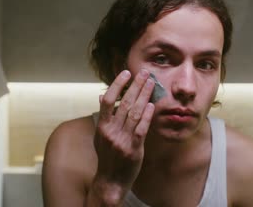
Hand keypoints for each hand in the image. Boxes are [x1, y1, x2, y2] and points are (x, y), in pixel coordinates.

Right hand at [93, 69, 154, 191]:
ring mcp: (122, 140)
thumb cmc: (107, 156)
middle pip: (124, 103)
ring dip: (144, 96)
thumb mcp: (100, 135)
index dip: (117, 84)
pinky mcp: (133, 148)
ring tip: (151, 83)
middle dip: (136, 85)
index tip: (126, 73)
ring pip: (134, 113)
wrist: (110, 180)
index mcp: (102, 126)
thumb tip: (102, 95)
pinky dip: (147, 116)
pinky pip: (141, 129)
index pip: (108, 100)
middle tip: (144, 73)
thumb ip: (103, 116)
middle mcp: (111, 131)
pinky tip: (152, 105)